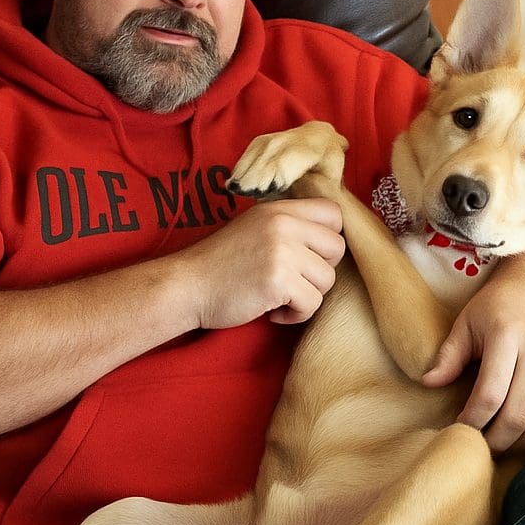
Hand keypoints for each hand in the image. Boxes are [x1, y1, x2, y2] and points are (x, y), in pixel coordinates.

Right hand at [178, 198, 345, 328]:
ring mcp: (282, 251)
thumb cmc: (221, 264)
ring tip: (279, 298)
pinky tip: (273, 312)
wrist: (186, 286)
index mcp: (279, 209)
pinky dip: (296, 315)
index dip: (327, 239)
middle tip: (293, 280)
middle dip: (321, 270)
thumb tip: (332, 240)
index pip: (333, 213)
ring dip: (307, 296)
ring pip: (328, 279)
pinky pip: (313, 303)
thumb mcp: (255, 228)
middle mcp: (283, 224)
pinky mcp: (279, 280)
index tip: (307, 257)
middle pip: (337, 247)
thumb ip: (289, 226)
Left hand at [421, 243, 524, 454]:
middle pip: (518, 415)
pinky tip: (522, 436)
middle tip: (478, 447)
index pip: (490, 394)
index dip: (473, 420)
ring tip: (499, 445)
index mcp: (508, 336)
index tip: (459, 429)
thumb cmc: (496, 307)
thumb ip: (448, 356)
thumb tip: (428, 383)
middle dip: (495, 440)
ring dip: (520, 444)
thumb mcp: (465, 323)